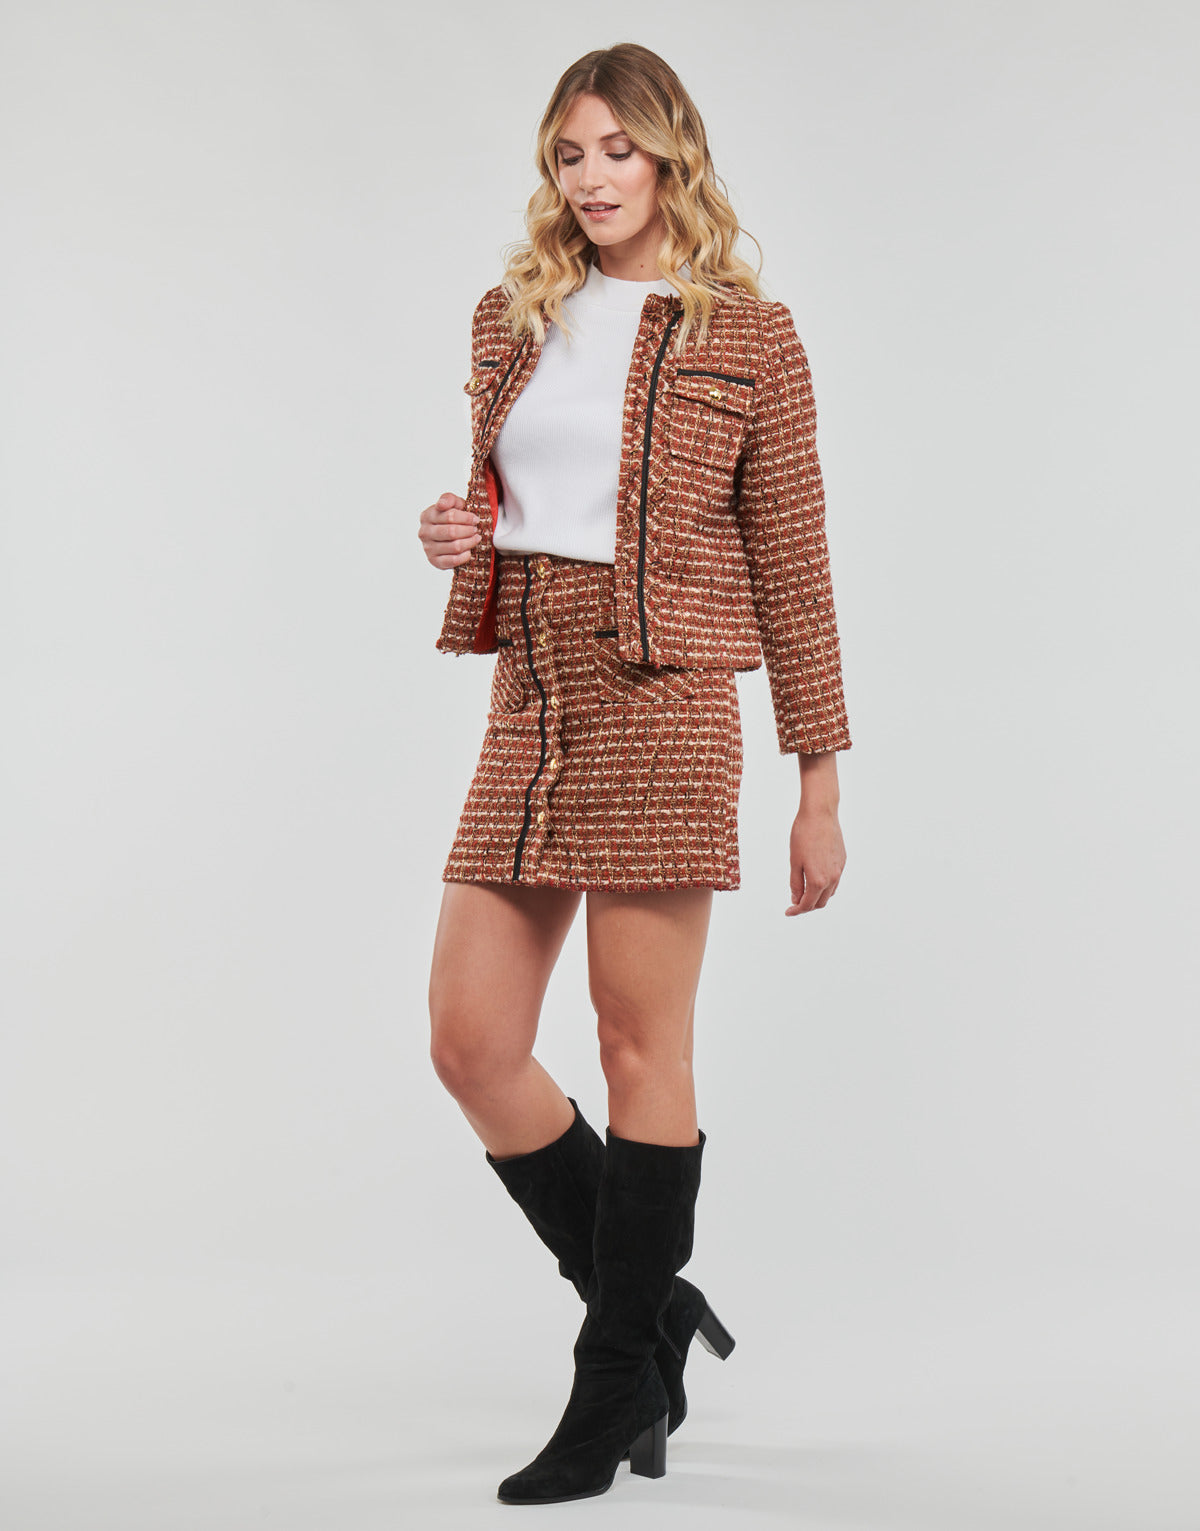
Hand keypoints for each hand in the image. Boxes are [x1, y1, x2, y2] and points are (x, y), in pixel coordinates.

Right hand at [419, 491, 480, 569]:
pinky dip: (464, 556)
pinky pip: (453, 561)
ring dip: (469, 542)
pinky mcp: (434, 561)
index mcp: (427, 516)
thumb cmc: (451, 518)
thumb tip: (442, 505)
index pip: (450, 516)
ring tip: (475, 538)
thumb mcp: (452, 504)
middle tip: (476, 529)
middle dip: (468, 530)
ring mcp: (428, 548)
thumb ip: (449, 499)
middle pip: (452, 532)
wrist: (447, 536)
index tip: (475, 519)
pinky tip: (468, 551)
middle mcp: (424, 532)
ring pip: (455, 546)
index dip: (466, 518)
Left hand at [786, 799, 844, 915]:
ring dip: (817, 896)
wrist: (820, 814)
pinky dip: (825, 885)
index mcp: (818, 880)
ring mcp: (839, 870)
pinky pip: (835, 880)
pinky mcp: (843, 861)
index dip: (796, 910)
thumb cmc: (803, 835)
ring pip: (829, 892)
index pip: (807, 904)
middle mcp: (832, 878)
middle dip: (807, 906)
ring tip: (804, 891)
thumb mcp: (794, 861)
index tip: (788, 911)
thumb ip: (795, 883)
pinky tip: (816, 878)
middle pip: (820, 902)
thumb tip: (796, 899)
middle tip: (795, 902)